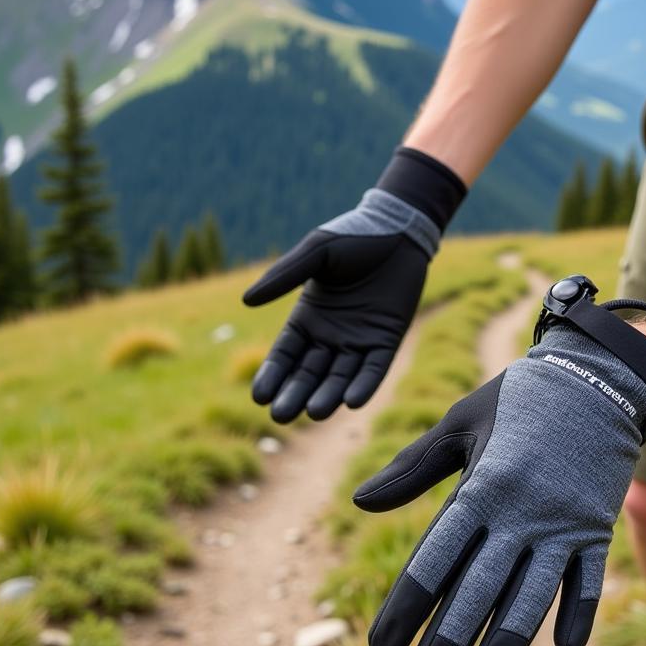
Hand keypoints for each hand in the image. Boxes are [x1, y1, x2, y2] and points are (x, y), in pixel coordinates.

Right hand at [243, 190, 434, 421]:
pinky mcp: (387, 340)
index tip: (259, 397)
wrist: (399, 230)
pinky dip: (364, 385)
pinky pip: (374, 369)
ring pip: (339, 377)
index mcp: (307, 317)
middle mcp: (330, 335)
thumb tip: (246, 301)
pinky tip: (352, 401)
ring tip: (315, 412)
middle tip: (281, 416)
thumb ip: (284, 275)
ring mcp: (359, 341)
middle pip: (308, 373)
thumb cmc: (353, 236)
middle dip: (294, 394)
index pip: (285, 355)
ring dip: (328, 396)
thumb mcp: (316, 252)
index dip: (272, 375)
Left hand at [353, 321, 645, 645]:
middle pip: (479, 587)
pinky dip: (577, 612)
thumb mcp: (459, 422)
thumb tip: (360, 502)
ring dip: (508, 639)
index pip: (436, 557)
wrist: (595, 377)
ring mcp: (562, 522)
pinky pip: (588, 579)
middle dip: (448, 640)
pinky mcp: (595, 526)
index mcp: (481, 485)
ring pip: (533, 593)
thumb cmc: (516, 400)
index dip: (407, 605)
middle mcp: (520, 511)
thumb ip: (412, 467)